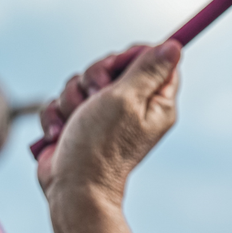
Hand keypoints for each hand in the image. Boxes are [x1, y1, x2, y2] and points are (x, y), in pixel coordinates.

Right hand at [36, 40, 181, 208]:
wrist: (72, 186)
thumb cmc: (101, 144)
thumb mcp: (127, 99)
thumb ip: (148, 70)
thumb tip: (174, 47)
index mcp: (156, 103)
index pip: (153, 60)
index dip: (131, 56)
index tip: (117, 67)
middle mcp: (134, 108)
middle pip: (114, 65)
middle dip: (95, 76)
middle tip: (95, 94)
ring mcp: (105, 116)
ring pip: (82, 81)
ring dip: (72, 98)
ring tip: (76, 122)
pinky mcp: (79, 123)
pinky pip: (63, 101)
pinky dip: (57, 115)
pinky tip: (61, 133)